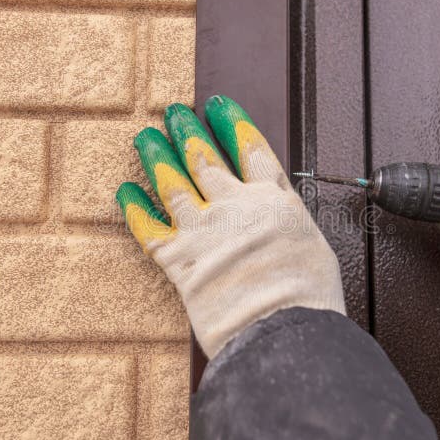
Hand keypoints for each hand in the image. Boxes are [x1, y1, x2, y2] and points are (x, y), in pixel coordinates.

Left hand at [116, 95, 345, 357]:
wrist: (282, 333)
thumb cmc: (307, 301)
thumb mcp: (315, 250)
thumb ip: (289, 228)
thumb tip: (280, 224)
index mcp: (274, 202)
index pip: (251, 149)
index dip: (232, 124)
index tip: (219, 106)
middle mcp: (235, 207)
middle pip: (205, 158)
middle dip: (188, 131)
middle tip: (174, 112)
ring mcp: (204, 231)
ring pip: (173, 182)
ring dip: (156, 156)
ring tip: (145, 137)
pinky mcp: (179, 261)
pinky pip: (148, 228)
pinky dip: (134, 208)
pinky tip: (125, 191)